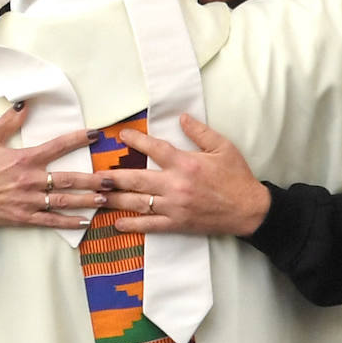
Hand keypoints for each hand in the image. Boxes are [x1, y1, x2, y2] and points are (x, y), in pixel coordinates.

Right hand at [0, 102, 106, 228]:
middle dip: (92, 179)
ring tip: (104, 199)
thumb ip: (8, 122)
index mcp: (24, 160)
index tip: (95, 135)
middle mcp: (31, 181)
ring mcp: (29, 201)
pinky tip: (84, 222)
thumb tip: (25, 105)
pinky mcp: (24, 217)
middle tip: (111, 178)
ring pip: (64, 201)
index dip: (78, 139)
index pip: (57, 146)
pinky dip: (68, 222)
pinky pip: (50, 220)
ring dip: (86, 200)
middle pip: (69, 179)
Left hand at [102, 113, 270, 236]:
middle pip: (136, 179)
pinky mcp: (177, 223)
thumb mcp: (223, 147)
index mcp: (186, 164)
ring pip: (138, 203)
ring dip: (114, 200)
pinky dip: (132, 225)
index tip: (121, 135)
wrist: (249, 210)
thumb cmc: (237, 177)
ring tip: (96, 197)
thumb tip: (182, 117)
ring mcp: (174, 207)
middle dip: (111, 177)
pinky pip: (150, 225)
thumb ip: (200, 132)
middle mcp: (176, 185)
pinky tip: (116, 223)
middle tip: (92, 175)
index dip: (136, 140)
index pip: (155, 149)